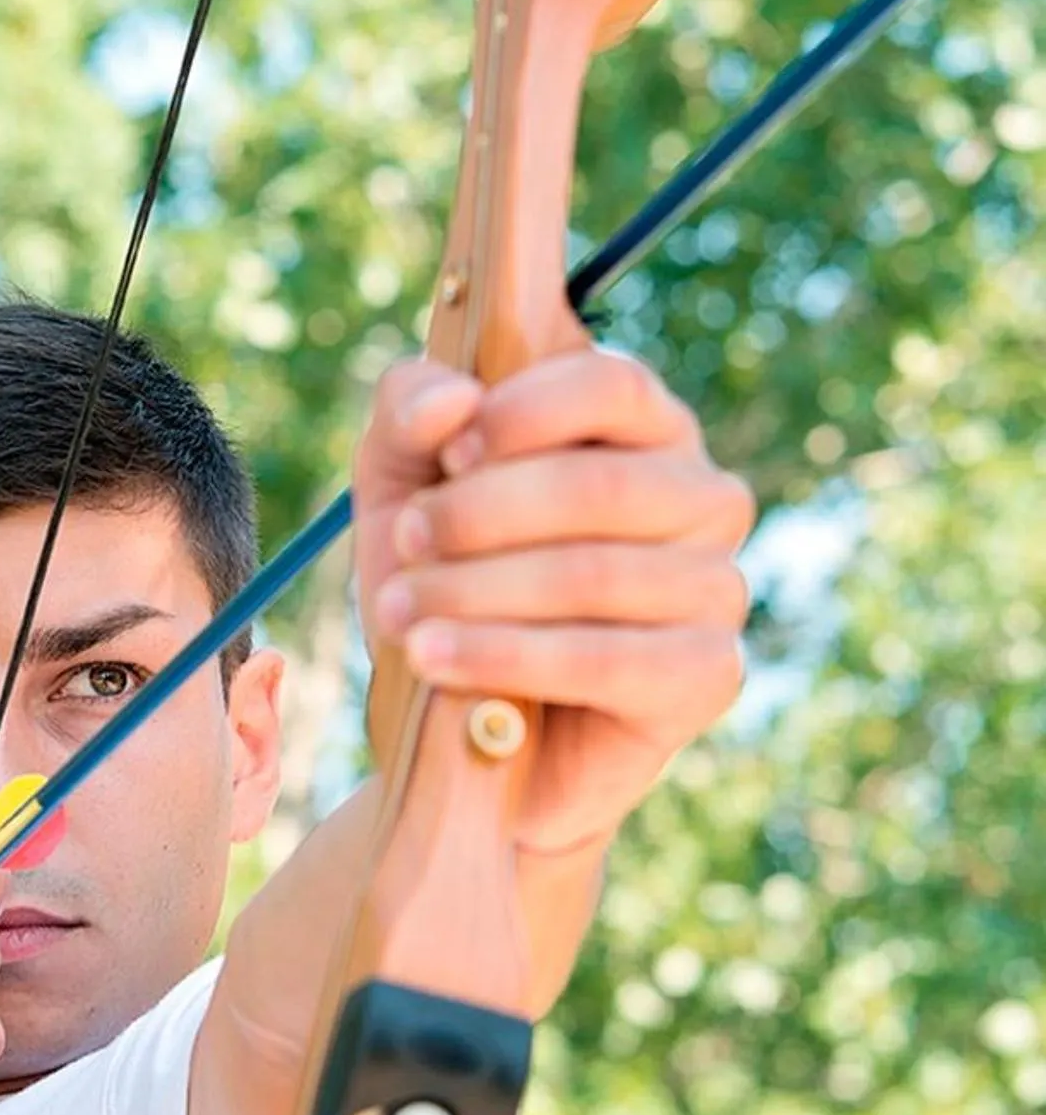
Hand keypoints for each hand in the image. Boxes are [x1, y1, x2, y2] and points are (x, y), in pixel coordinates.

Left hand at [354, 349, 755, 855]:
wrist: (464, 727)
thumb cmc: (447, 581)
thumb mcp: (401, 485)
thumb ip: (410, 415)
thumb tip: (453, 400)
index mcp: (643, 430)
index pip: (613, 387)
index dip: (525, 413)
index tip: (449, 454)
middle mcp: (701, 499)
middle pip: (601, 485)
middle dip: (481, 515)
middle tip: (406, 544)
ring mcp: (716, 587)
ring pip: (597, 575)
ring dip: (477, 592)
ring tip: (399, 613)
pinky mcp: (707, 676)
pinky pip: (608, 661)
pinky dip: (507, 658)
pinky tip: (436, 661)